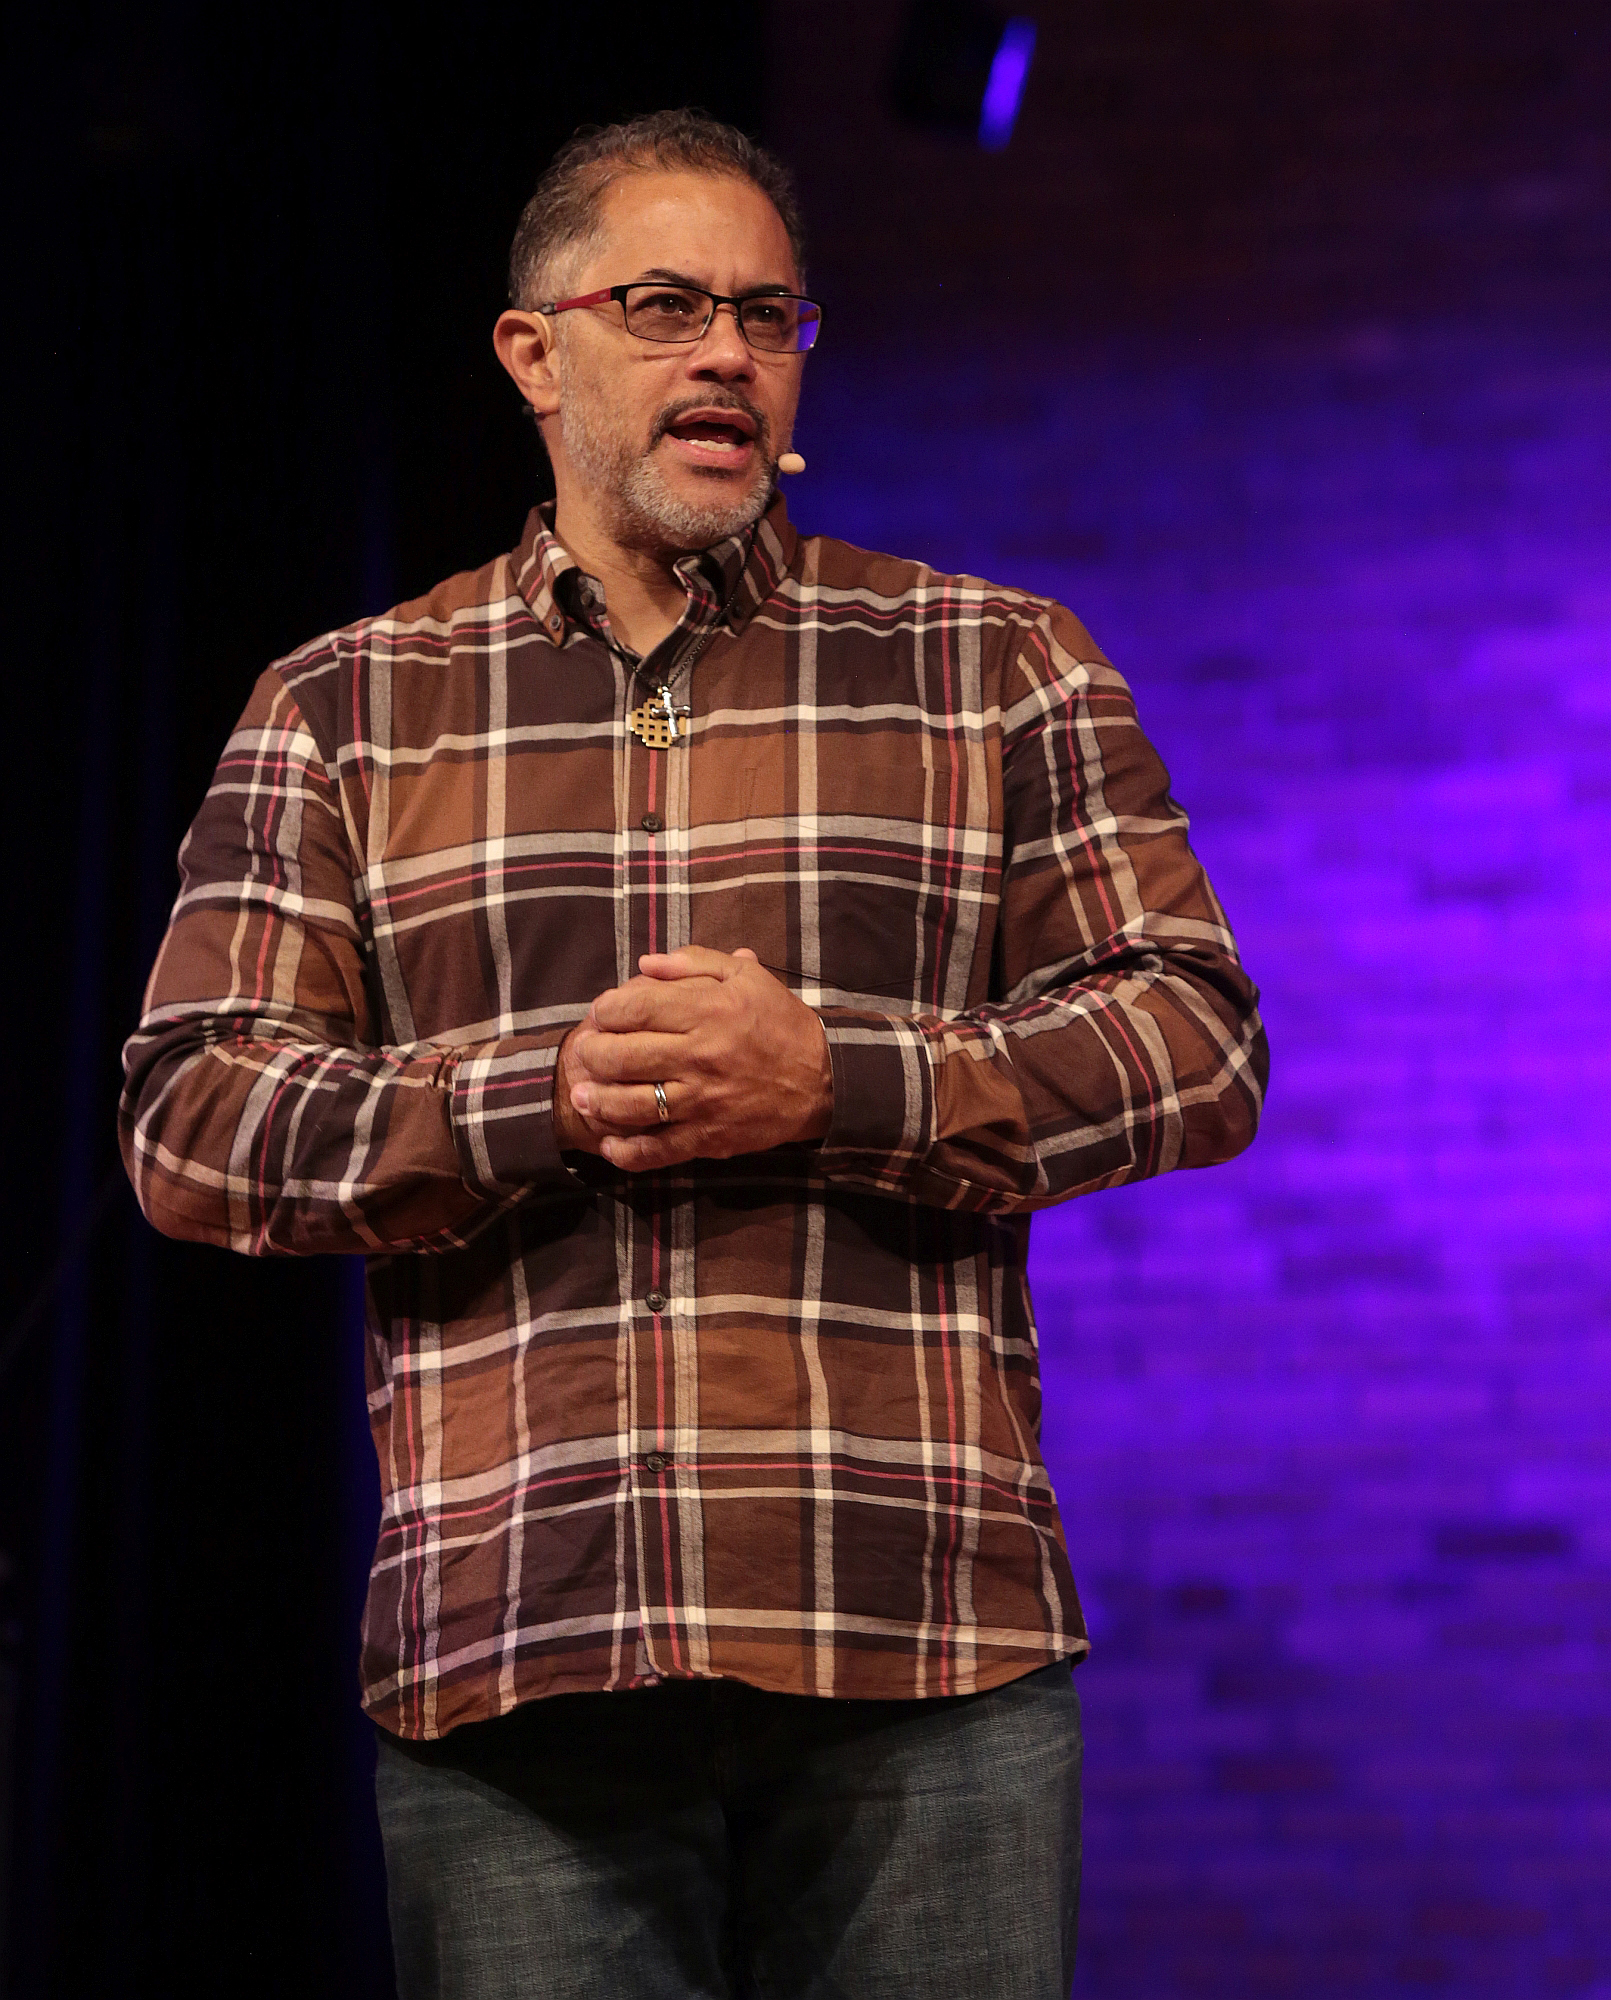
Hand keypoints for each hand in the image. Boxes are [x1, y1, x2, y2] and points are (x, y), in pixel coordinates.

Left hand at [557, 948, 832, 1171]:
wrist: (823, 1081)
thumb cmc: (780, 1023)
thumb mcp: (746, 978)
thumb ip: (695, 963)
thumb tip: (645, 963)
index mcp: (708, 1011)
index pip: (635, 1008)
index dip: (606, 1010)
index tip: (601, 1013)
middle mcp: (700, 1056)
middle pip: (622, 1057)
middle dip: (592, 1053)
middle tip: (586, 1051)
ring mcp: (702, 1101)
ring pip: (630, 1105)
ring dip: (597, 1101)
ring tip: (583, 1094)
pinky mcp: (708, 1138)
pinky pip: (657, 1150)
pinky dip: (627, 1152)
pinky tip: (609, 1143)